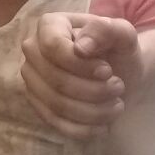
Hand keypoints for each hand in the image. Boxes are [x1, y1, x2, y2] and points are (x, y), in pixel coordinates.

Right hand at [21, 13, 140, 139]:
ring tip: (117, 105)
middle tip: (119, 87)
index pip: (53, 47)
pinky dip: (83, 128)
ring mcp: (32, 79)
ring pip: (56, 104)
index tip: (108, 71)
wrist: (119, 72)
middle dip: (93, 90)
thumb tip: (81, 47)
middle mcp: (32, 51)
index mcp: (49, 26)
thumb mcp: (123, 33)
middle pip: (56, 80)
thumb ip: (105, 30)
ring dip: (93, 111)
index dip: (81, 64)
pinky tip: (104, 125)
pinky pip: (55, 122)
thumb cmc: (117, 49)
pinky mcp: (37, 104)